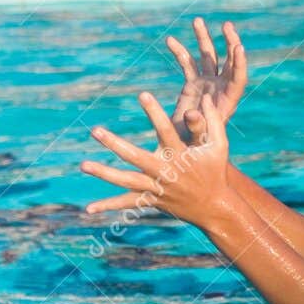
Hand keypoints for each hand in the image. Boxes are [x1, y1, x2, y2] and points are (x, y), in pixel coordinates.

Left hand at [81, 91, 231, 226]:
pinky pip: (127, 203)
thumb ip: (213, 120)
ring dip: (104, 173)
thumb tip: (206, 96)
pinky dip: (108, 206)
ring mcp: (157, 188)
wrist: (214, 207)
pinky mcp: (151, 200)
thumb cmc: (215, 171)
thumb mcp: (220, 145)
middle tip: (96, 130)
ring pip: (126, 181)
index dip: (154, 112)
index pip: (166, 131)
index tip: (142, 94)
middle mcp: (166, 172)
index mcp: (181, 155)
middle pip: (136, 157)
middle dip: (115, 144)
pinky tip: (88, 209)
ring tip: (83, 165)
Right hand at [165, 18, 245, 140]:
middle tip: (227, 26)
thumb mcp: (196, 139)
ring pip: (208, 57)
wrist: (187, 152)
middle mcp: (220, 89)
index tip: (239, 46)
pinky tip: (170, 40)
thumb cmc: (195, 150)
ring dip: (204, 39)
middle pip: (229, 62)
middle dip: (229, 43)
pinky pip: (188, 64)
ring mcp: (207, 85)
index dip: (240, 63)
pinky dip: (181, 52)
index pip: (238, 78)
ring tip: (197, 21)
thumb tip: (193, 113)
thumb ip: (197, 127)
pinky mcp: (193, 85)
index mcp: (227, 102)